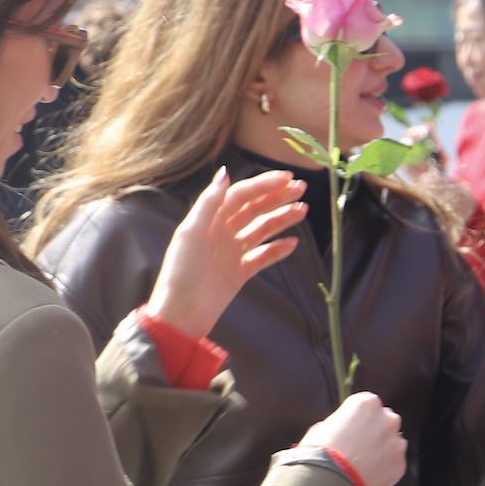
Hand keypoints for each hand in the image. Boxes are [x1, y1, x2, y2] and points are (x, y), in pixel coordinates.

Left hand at [144, 167, 304, 341]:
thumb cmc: (181, 272)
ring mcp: (232, 252)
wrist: (182, 314)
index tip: (287, 178)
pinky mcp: (240, 272)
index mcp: (209, 220)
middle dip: (277, 197)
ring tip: (303, 211)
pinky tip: (292, 243)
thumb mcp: (191, 233)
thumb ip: (208, 203)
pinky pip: (263, 256)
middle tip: (302, 189)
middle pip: (254, 209)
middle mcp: (221, 232)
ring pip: (262, 230)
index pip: (240, 195)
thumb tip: (225, 172)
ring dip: (282, 219)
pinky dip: (278, 250)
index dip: (263, 184)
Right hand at [300, 391, 406, 485]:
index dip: (357, 418)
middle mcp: (387, 418)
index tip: (351, 428)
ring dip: (381, 449)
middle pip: (383, 421)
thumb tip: (341, 429)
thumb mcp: (321, 428)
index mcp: (367, 403)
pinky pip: (393, 462)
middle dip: (373, 432)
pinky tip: (368, 474)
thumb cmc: (320, 453)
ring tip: (361, 463)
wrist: (329, 482)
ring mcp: (396, 441)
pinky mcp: (400, 462)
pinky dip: (384, 467)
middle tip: (357, 447)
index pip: (367, 405)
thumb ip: (339, 423)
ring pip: (391, 442)